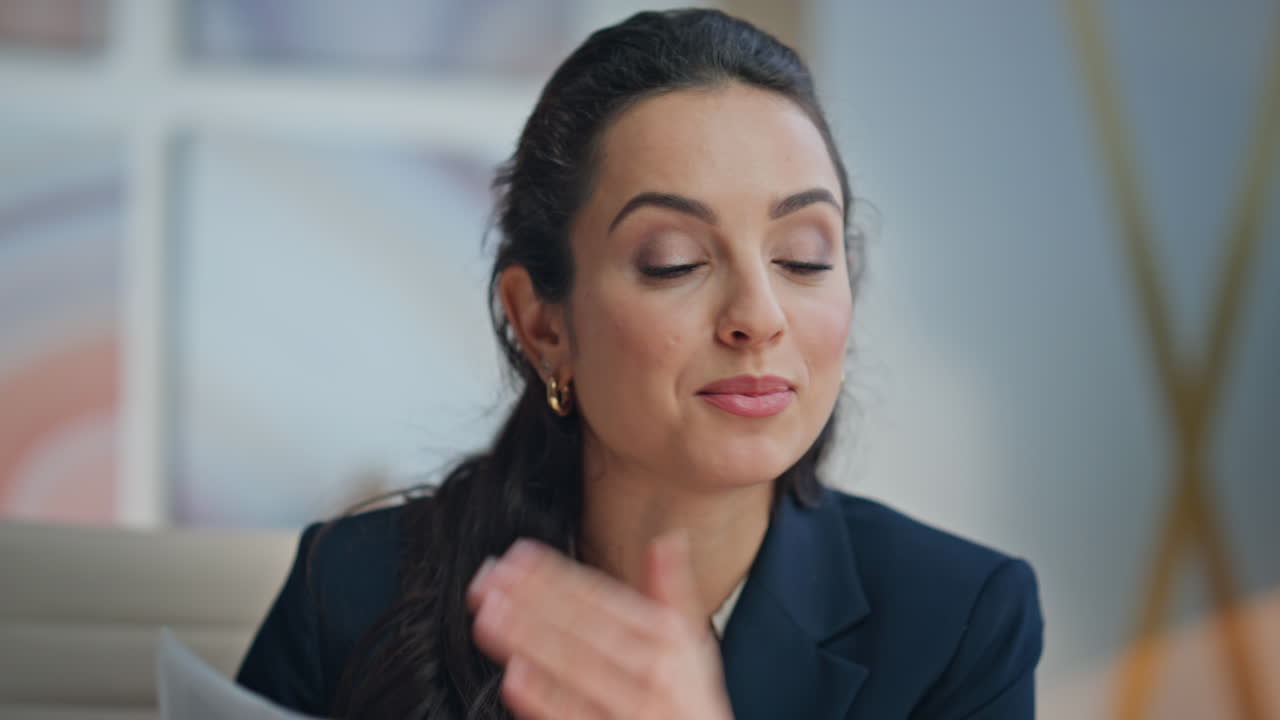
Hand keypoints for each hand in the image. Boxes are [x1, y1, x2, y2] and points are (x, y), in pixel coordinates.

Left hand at [467, 533, 733, 719]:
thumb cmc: (689, 700)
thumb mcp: (692, 642)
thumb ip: (673, 590)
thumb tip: (668, 538)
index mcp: (666, 639)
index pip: (604, 599)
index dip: (558, 574)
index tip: (519, 554)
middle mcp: (652, 672)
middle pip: (583, 628)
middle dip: (533, 600)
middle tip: (491, 579)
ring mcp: (632, 709)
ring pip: (572, 668)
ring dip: (528, 639)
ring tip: (489, 615)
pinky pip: (573, 717)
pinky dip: (544, 697)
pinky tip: (513, 676)